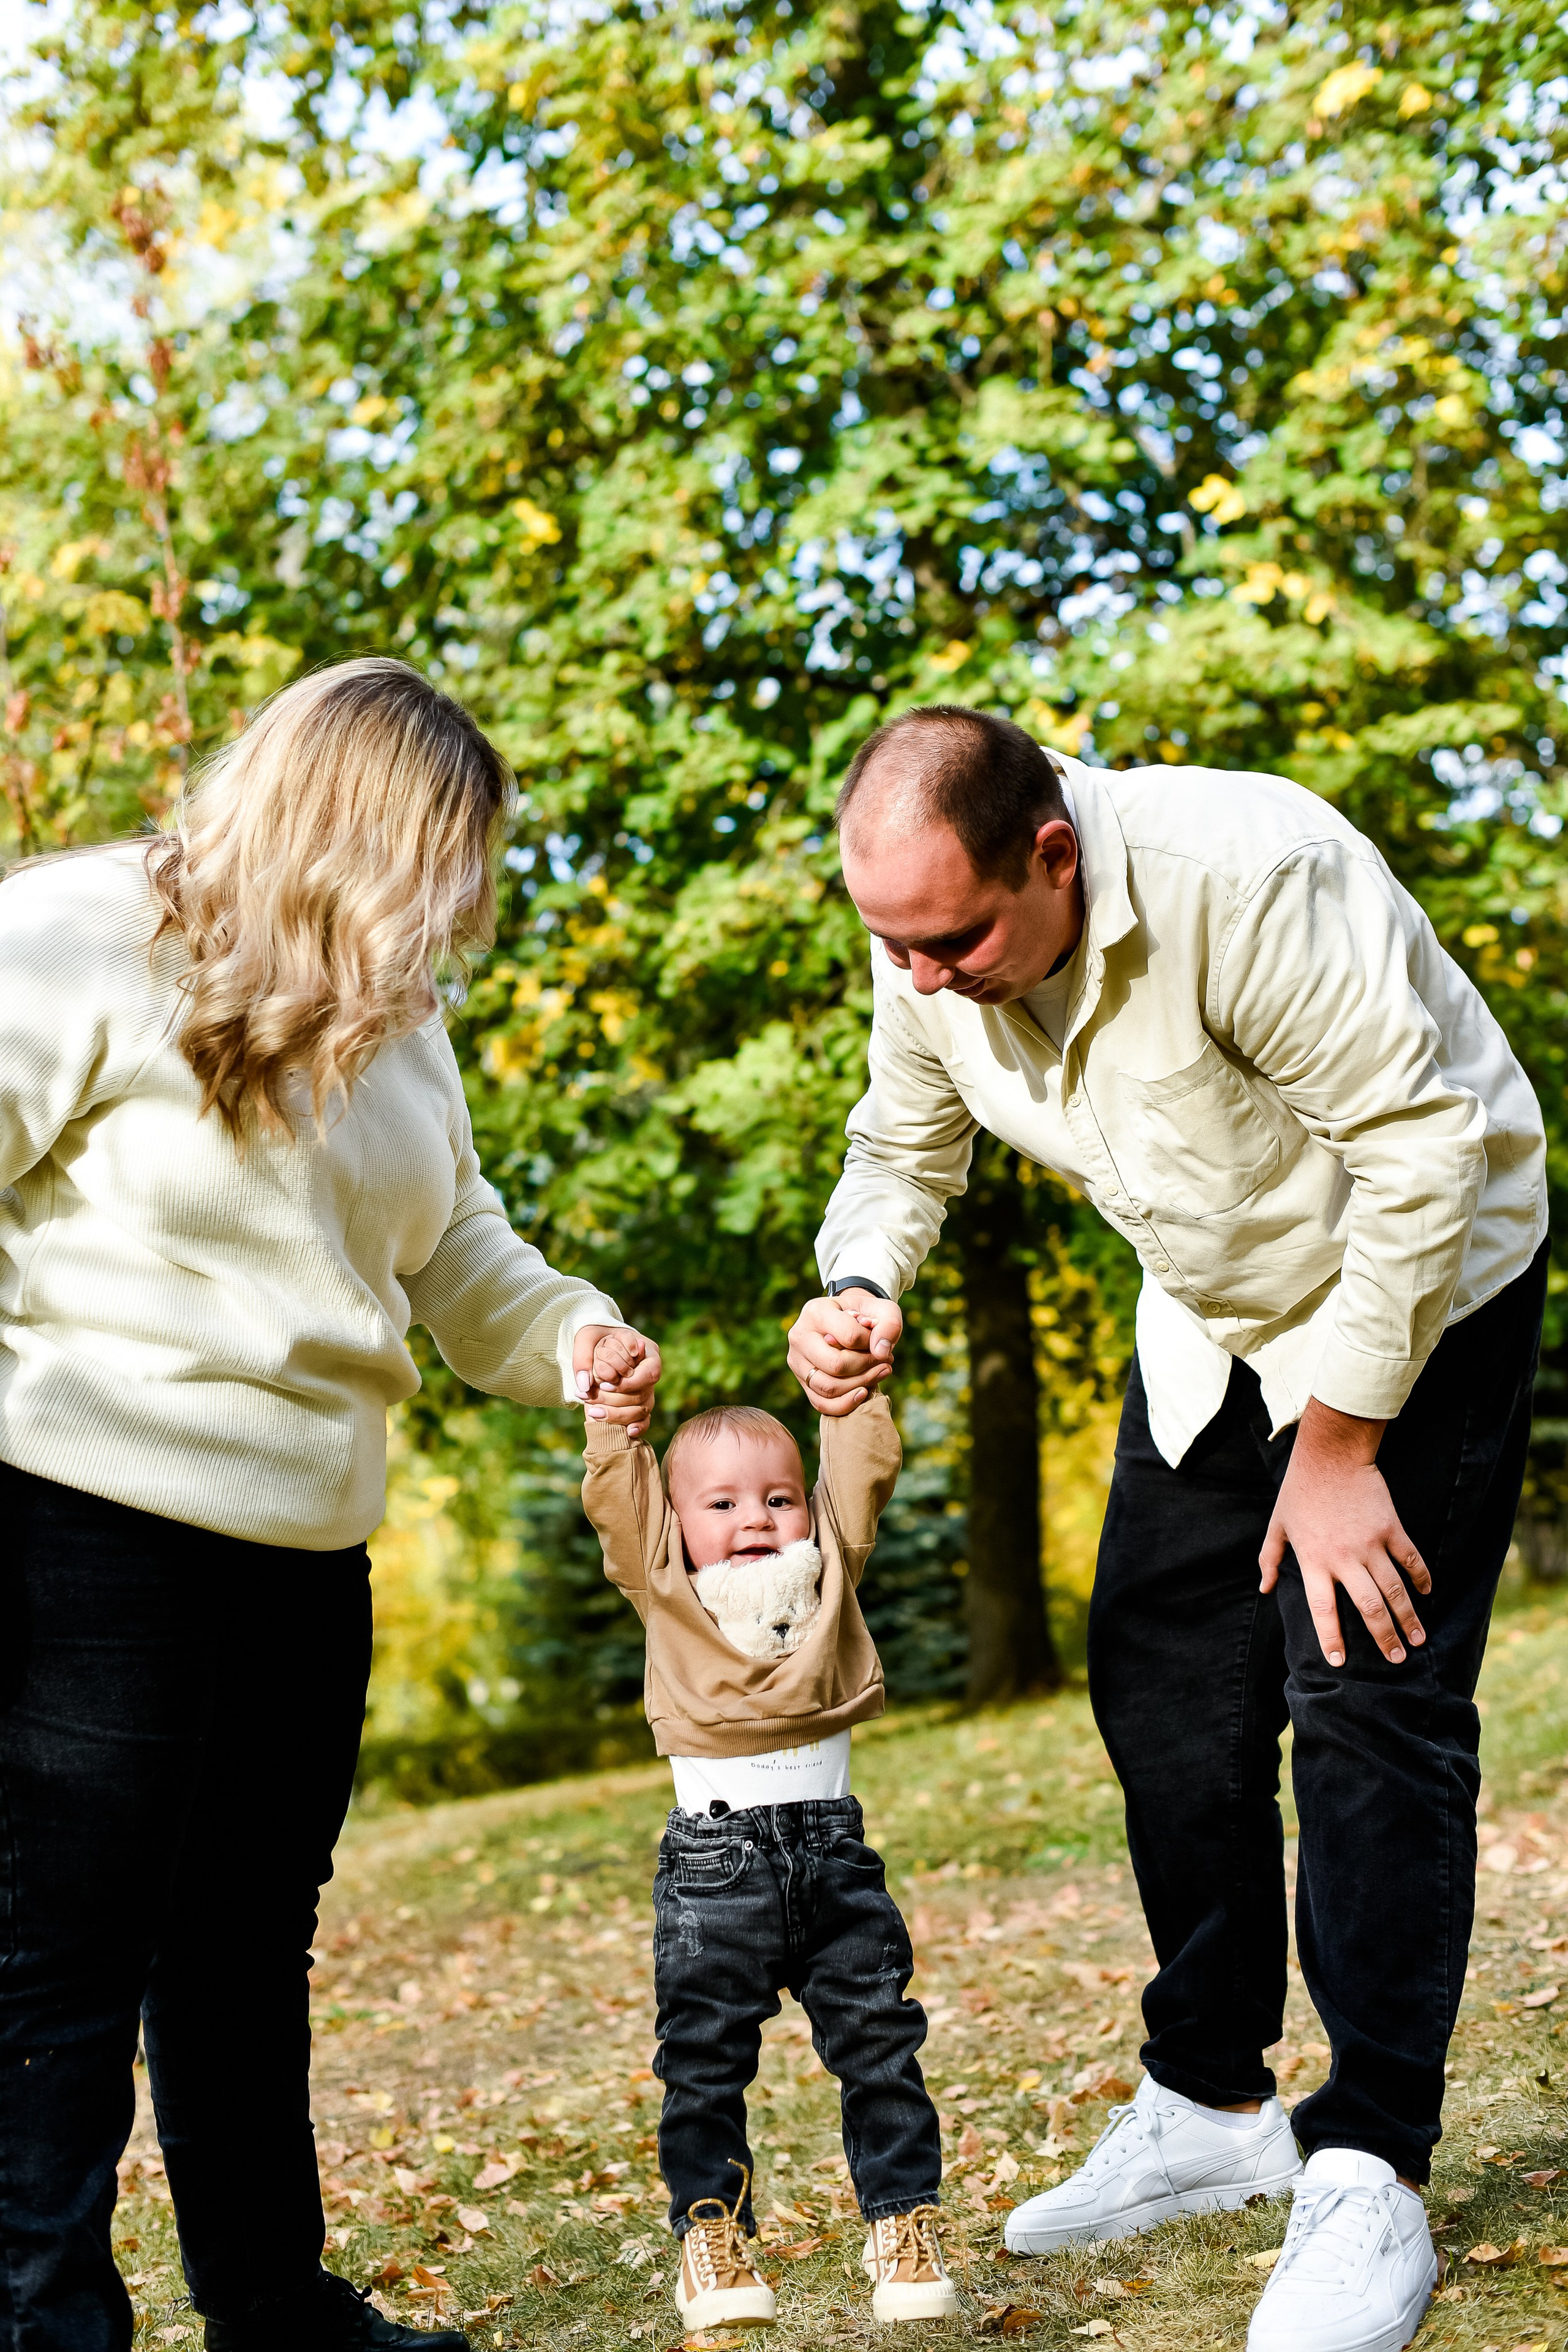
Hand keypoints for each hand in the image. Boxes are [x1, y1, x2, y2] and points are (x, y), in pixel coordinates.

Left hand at [574, 1323, 660, 1436]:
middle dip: (615, 1401)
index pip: (649, 1374)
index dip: (628, 1384)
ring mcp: (647, 1387)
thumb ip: (583, 1358)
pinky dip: (638, 1426)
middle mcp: (650, 1370)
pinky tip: (627, 1432)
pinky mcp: (639, 1401)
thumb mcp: (586, 1338)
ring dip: (618, 1414)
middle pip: (643, 1394)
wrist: (596, 1339)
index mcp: (648, 1351)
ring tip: (592, 1413)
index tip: (603, 1385)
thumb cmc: (594, 1334)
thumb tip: (584, 1385)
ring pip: (643, 1409)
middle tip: (588, 1399)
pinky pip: (645, 1418)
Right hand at [787, 1291, 901, 1416]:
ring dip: (861, 1385)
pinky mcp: (802, 1381)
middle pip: (836, 1365)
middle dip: (867, 1367)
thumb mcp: (883, 1310)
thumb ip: (888, 1324)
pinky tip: (864, 1393)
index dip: (873, 1344)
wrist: (847, 1321)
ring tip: (880, 1373)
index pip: (849, 1336)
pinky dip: (846, 1404)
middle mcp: (799, 1336)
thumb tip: (880, 1352)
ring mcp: (797, 1361)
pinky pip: (821, 1403)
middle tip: (886, 1362)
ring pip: (828, 1387)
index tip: (881, 1342)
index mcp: (816, 1311)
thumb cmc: (866, 1315)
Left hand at [1259, 1398, 1429, 1666]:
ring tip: (1418, 1639)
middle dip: (1385, 1638)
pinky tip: (1427, 1593)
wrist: (1330, 1456)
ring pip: (1395, 1590)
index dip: (1331, 1637)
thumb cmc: (1300, 1491)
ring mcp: (1371, 1544)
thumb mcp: (1277, 1525)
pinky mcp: (1392, 1529)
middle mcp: (1344, 1558)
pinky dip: (1421, 1578)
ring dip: (1409, 1618)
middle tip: (1397, 1659)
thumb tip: (1265, 1589)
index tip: (1338, 1662)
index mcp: (1314, 1561)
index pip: (1322, 1609)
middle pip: (1369, 1608)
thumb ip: (1269, 1559)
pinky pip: (1411, 1559)